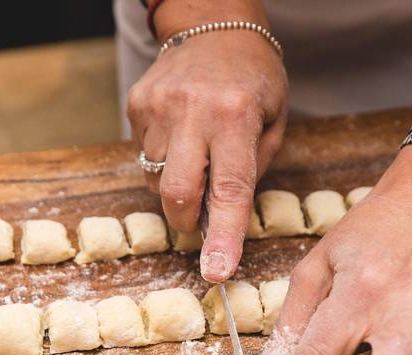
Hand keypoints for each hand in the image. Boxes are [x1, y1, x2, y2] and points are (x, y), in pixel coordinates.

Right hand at [127, 30, 287, 281]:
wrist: (216, 27)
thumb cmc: (255, 80)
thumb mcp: (274, 121)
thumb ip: (252, 168)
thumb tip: (224, 216)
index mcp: (236, 117)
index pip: (229, 190)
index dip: (223, 236)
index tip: (217, 271)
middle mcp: (193, 112)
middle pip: (176, 193)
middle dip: (187, 220)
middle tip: (199, 220)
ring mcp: (159, 107)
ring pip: (156, 179)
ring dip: (177, 186)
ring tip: (198, 156)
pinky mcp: (137, 104)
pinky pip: (144, 155)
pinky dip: (163, 161)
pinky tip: (181, 136)